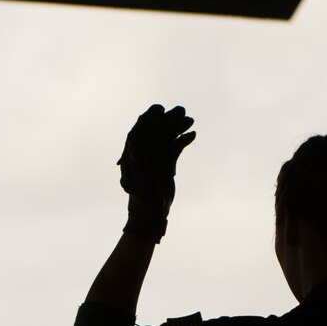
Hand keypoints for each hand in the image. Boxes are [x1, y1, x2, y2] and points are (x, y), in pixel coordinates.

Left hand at [117, 104, 195, 240]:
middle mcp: (144, 153)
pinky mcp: (167, 164)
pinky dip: (183, 141)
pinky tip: (192, 135)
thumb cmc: (142, 200)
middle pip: (156, 131)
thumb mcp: (138, 179)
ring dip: (177, 128)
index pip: (140, 129)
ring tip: (189, 120)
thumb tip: (134, 140)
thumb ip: (136, 161)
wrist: (150, 215)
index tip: (160, 110)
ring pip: (167, 138)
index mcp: (134, 153)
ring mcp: (156, 158)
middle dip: (167, 120)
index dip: (149, 118)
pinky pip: (175, 147)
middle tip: (180, 110)